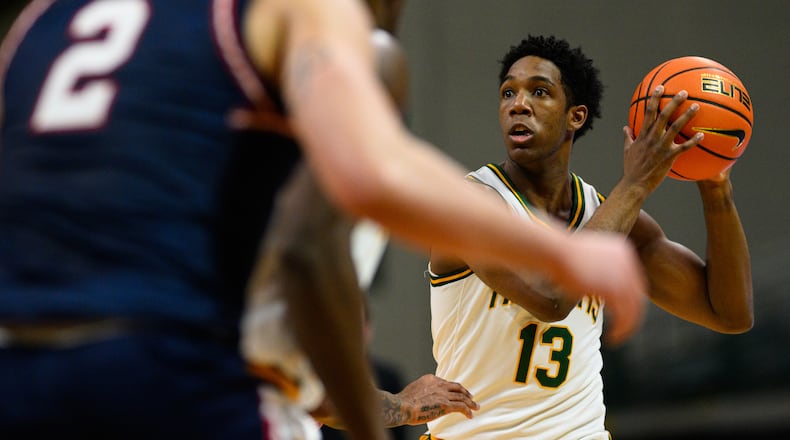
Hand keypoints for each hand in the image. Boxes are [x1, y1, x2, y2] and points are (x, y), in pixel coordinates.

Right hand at [388, 374, 478, 425]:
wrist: (403, 406)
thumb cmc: (404, 401)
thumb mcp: (414, 389)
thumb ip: (422, 389)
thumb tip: (423, 395)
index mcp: (431, 379)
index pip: (446, 383)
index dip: (453, 388)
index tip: (456, 393)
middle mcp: (439, 385)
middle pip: (457, 387)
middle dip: (465, 392)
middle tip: (470, 397)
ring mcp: (443, 395)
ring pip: (462, 397)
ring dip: (470, 403)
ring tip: (475, 407)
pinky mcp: (446, 405)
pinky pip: (461, 407)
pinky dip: (467, 411)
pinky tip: (470, 415)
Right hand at [559, 231, 646, 346]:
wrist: (555, 253)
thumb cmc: (561, 254)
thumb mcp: (588, 257)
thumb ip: (600, 267)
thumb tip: (599, 282)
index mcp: (623, 251)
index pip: (635, 280)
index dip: (630, 299)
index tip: (621, 312)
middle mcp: (627, 262)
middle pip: (638, 295)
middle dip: (632, 314)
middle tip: (623, 328)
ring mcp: (622, 276)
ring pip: (634, 308)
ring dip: (628, 325)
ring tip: (618, 336)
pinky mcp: (613, 290)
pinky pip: (625, 315)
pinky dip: (622, 329)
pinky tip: (612, 337)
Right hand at [622, 85, 703, 193]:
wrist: (635, 185)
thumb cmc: (631, 168)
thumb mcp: (627, 151)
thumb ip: (628, 137)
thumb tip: (625, 127)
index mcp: (642, 135)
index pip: (647, 113)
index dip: (654, 99)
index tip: (660, 88)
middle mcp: (652, 138)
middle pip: (663, 116)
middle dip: (673, 102)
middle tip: (684, 92)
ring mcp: (661, 147)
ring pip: (675, 128)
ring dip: (686, 116)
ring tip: (696, 106)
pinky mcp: (669, 157)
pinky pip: (683, 147)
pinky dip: (693, 141)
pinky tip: (702, 135)